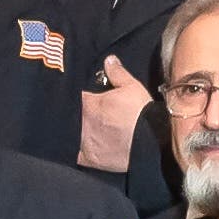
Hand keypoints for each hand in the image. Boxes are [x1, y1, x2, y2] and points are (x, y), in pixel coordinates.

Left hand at [75, 54, 149, 176]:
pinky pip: (73, 154)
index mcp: (88, 103)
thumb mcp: (132, 87)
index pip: (72, 96)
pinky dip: (71, 150)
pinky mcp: (88, 158)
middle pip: (67, 115)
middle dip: (68, 113)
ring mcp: (83, 141)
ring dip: (67, 131)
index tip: (73, 95)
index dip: (71, 95)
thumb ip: (117, 73)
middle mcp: (81, 122)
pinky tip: (71, 147)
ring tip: (69, 129)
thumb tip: (108, 59)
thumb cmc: (141, 113)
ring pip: (67, 134)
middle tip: (70, 113)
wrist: (151, 142)